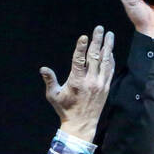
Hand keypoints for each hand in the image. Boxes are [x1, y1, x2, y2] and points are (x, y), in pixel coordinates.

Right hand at [40, 25, 115, 140]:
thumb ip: (50, 80)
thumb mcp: (53, 96)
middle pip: (95, 57)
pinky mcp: (106, 87)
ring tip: (109, 34)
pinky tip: (110, 51)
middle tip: (99, 28)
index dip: (81, 48)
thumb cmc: (65, 109)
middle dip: (97, 41)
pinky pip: (110, 70)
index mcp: (77, 82)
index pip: (79, 61)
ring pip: (105, 61)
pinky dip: (111, 59)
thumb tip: (43, 69)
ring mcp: (100, 84)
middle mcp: (90, 81)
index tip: (84, 36)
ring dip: (108, 46)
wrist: (82, 125)